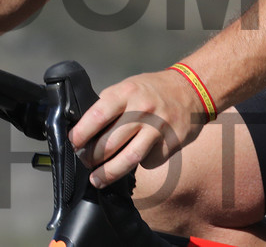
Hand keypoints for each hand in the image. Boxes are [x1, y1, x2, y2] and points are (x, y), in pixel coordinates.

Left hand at [69, 69, 207, 187]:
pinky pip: (148, 161)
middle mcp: (142, 109)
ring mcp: (158, 128)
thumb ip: (109, 105)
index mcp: (127, 92)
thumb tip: (85, 131)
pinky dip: (139, 163)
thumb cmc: (153, 89)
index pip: (98, 116)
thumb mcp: (128, 87)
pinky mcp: (170, 143)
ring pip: (128, 159)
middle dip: (92, 158)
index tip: (74, 144)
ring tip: (97, 179)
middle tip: (86, 162)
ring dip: (109, 173)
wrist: (192, 89)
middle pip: (110, 142)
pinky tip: (135, 159)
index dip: (81, 134)